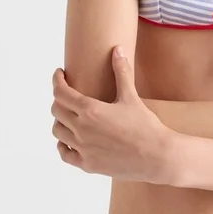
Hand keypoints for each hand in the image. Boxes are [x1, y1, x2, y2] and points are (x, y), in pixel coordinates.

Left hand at [51, 45, 173, 182]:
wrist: (156, 156)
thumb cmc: (145, 125)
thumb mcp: (131, 97)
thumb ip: (122, 72)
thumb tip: (118, 49)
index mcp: (90, 110)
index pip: (61, 92)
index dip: (57, 80)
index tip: (59, 74)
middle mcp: (82, 129)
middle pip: (56, 110)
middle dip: (59, 99)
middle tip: (67, 94)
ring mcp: (83, 148)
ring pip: (57, 131)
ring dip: (60, 121)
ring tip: (68, 115)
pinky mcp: (87, 164)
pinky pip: (64, 154)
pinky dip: (62, 144)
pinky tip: (68, 139)